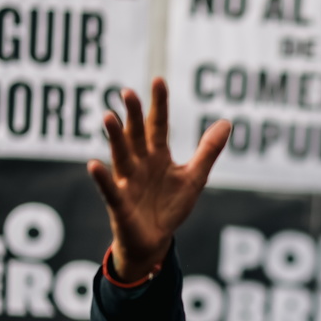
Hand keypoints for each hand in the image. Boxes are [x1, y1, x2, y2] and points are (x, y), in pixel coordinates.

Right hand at [87, 78, 231, 281]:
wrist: (156, 240)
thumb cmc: (171, 206)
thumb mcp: (195, 177)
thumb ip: (208, 150)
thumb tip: (226, 122)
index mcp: (158, 156)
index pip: (159, 125)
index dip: (160, 104)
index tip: (159, 80)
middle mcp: (140, 164)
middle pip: (137, 135)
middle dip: (134, 115)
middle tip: (129, 92)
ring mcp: (128, 182)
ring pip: (120, 156)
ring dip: (114, 137)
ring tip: (108, 117)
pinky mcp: (120, 203)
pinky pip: (110, 189)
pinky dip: (102, 178)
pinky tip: (94, 165)